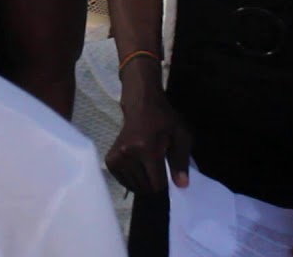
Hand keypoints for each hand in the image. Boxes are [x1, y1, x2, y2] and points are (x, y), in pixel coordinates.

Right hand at [104, 77, 191, 193]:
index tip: (168, 175)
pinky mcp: (110, 159)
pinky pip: (122, 181)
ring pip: (133, 186)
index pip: (156, 184)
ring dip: (143, 181)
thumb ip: (181, 161)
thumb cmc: (164, 120)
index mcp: (146, 149)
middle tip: (158, 168)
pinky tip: (138, 168)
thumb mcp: (181, 136)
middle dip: (154, 183)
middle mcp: (128, 154)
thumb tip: (181, 186)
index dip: (165, 184)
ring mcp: (116, 157)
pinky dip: (132, 180)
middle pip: (144, 187)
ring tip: (147, 165)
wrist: (141, 105)